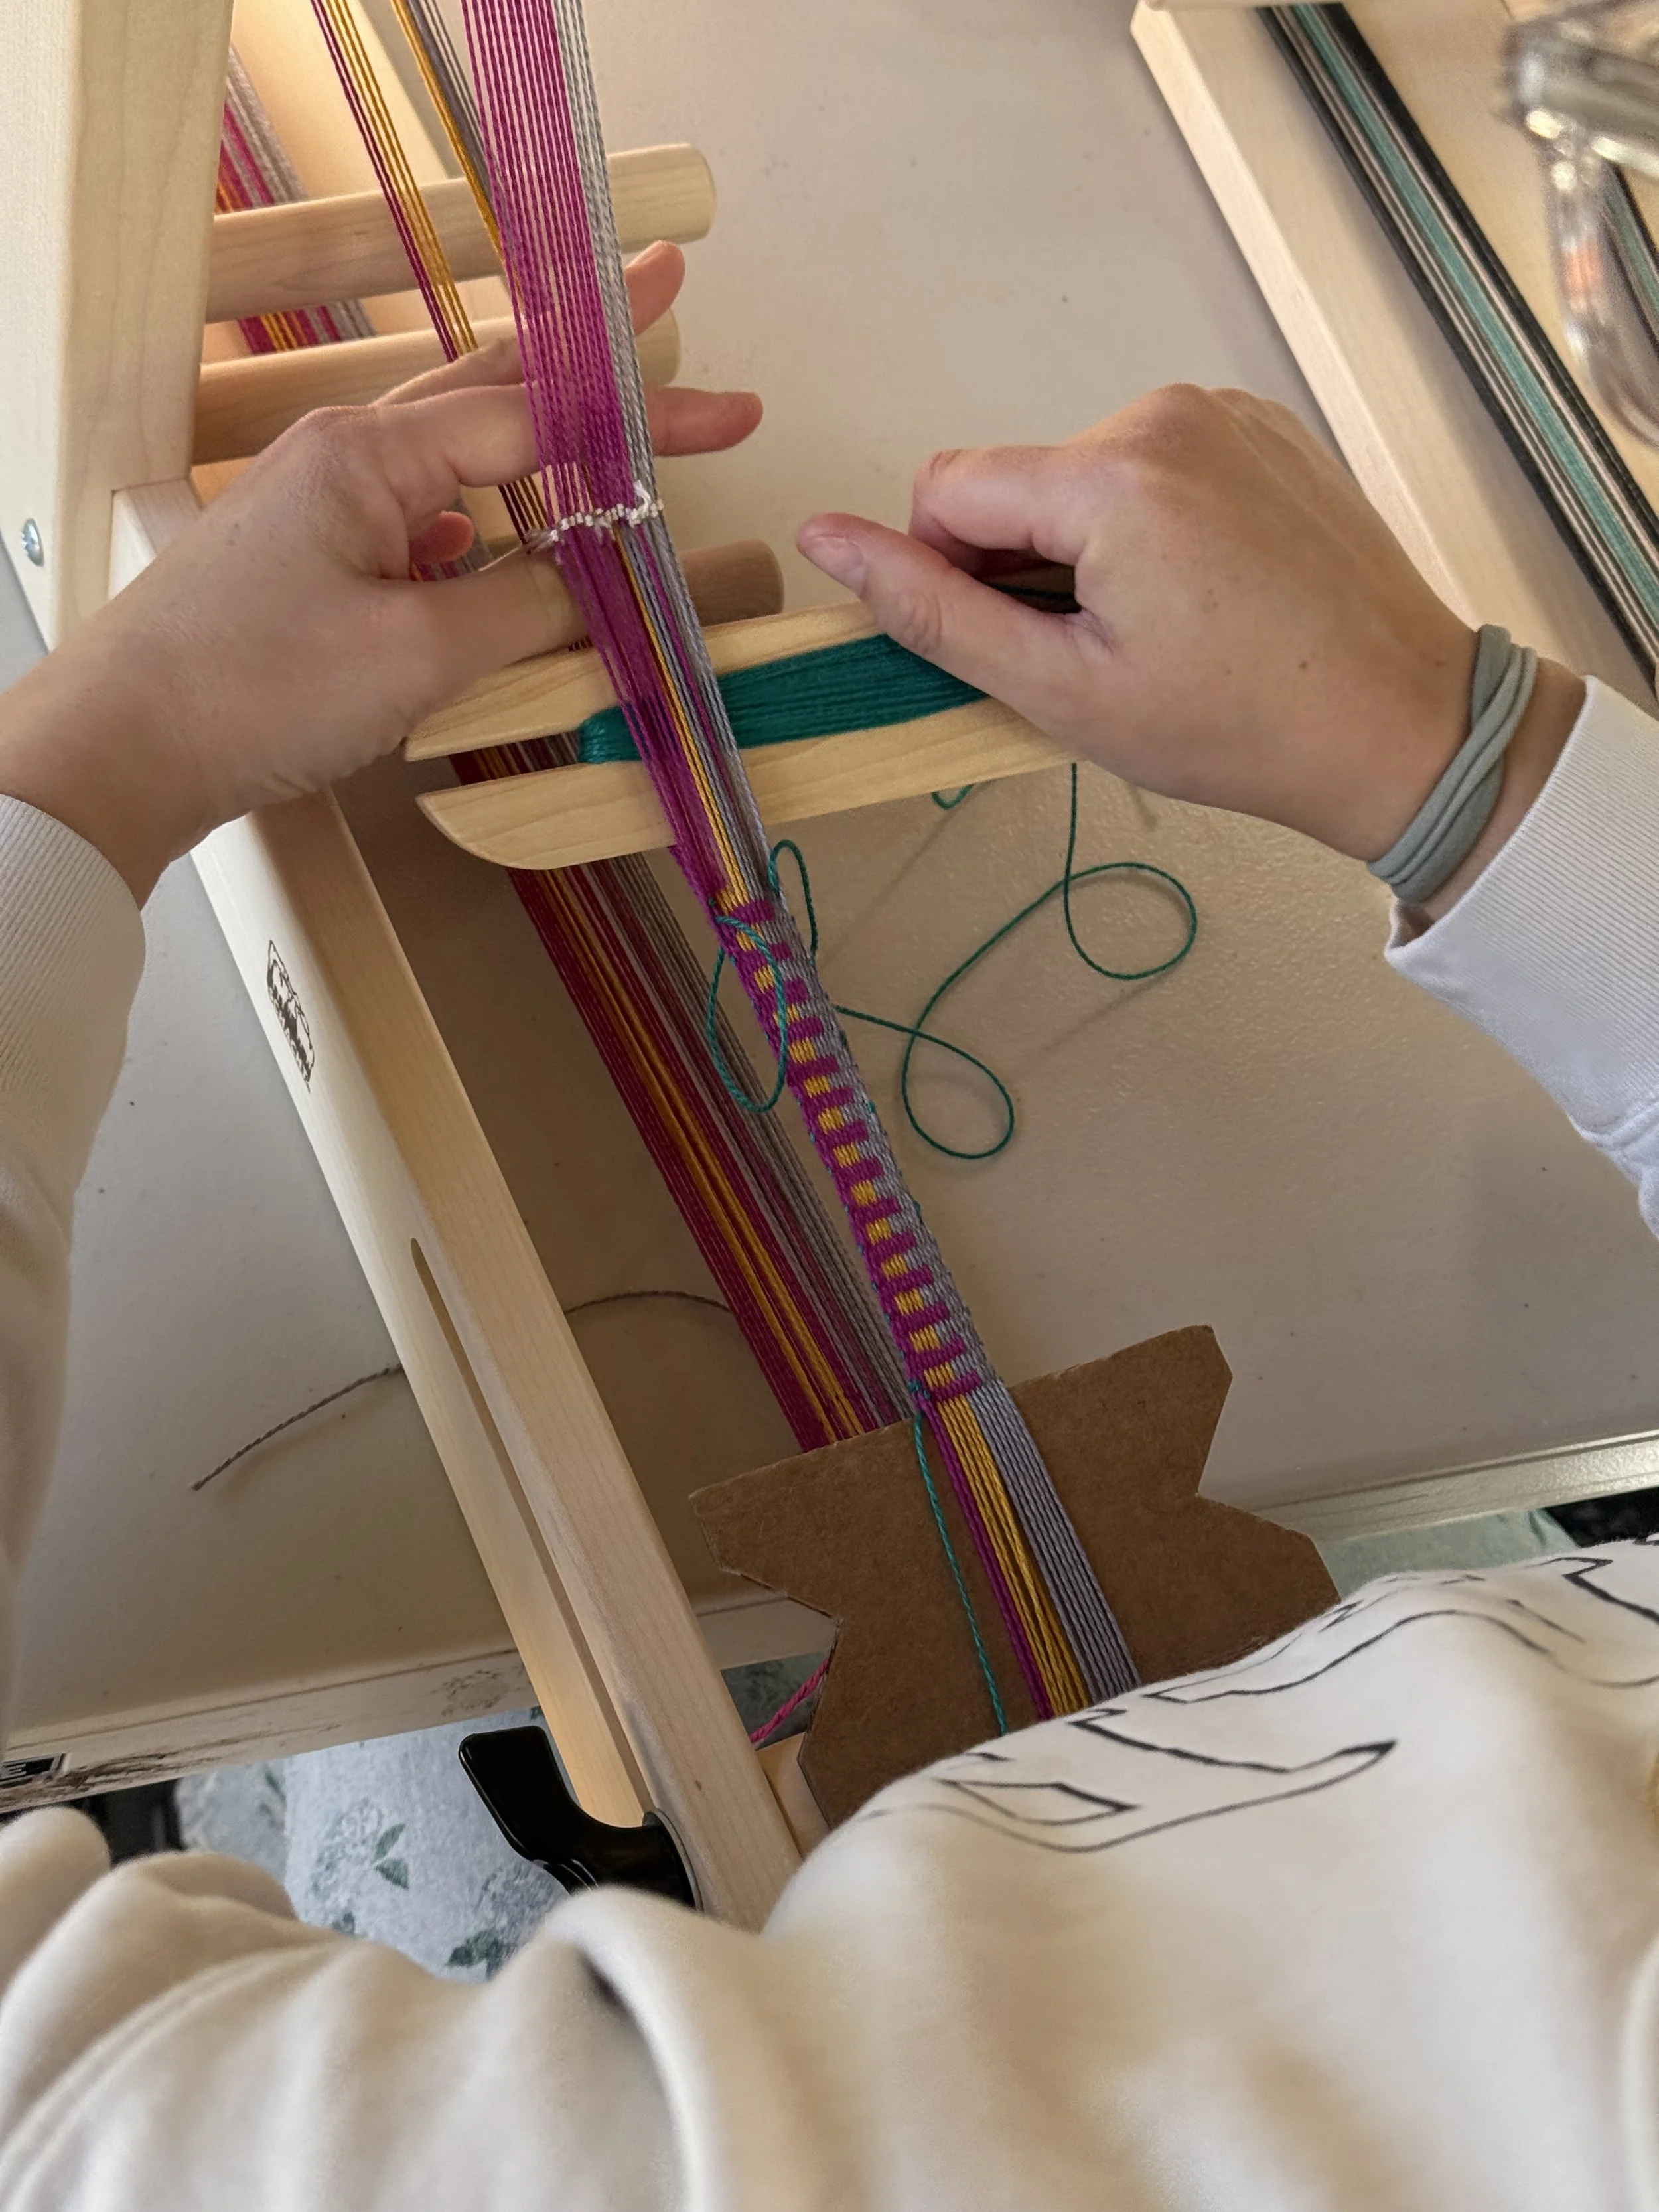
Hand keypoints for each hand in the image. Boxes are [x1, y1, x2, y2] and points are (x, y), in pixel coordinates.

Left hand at [0, 241, 760, 901]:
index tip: (734, 414)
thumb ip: (527, 606)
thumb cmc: (257, 691)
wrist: (123, 750)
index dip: (645, 419)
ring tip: (613, 415)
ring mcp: (323, 504)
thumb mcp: (419, 654)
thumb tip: (608, 580)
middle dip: (594, 357)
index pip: (538, 418)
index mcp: (374, 456)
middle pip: (497, 387)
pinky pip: (420, 515)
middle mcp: (347, 457)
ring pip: (459, 449)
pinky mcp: (310, 560)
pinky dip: (482, 514)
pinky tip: (501, 542)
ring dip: (541, 431)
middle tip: (671, 290)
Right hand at [798, 386, 1582, 914]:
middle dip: (1029, 562)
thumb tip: (823, 538)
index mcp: (1108, 477)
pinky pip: (1156, 462)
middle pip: (1019, 479)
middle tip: (1102, 652)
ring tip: (1164, 626)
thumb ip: (931, 611)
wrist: (1399, 722)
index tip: (1016, 643)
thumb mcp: (1060, 689)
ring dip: (1090, 545)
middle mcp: (1164, 415)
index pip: (946, 487)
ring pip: (1085, 474)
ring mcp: (1223, 412)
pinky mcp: (1266, 427)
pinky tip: (1207, 591)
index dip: (949, 573)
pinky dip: (1153, 522)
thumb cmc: (1233, 727)